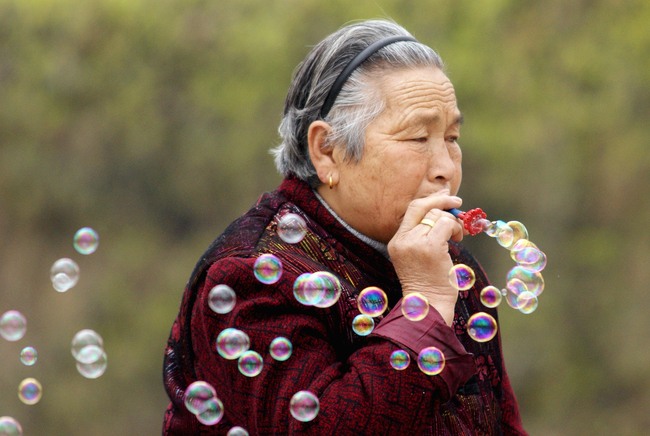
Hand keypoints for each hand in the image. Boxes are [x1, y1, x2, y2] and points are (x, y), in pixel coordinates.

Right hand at [387, 192, 463, 325]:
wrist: (427, 305)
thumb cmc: (428, 283)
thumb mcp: (417, 257)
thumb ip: (423, 235)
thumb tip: (442, 211)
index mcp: (397, 241)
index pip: (412, 209)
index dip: (430, 199)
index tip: (444, 196)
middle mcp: (403, 240)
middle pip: (423, 207)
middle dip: (443, 202)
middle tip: (458, 203)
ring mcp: (415, 243)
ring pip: (438, 216)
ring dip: (453, 222)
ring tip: (457, 236)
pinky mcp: (430, 247)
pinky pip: (446, 225)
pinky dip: (456, 229)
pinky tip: (457, 240)